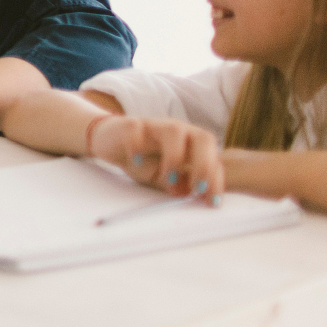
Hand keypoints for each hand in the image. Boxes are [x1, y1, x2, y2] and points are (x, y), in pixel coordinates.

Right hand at [92, 115, 223, 201]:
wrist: (110, 141)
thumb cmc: (142, 159)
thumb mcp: (165, 176)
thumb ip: (180, 183)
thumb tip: (193, 194)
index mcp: (191, 143)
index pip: (213, 158)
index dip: (216, 180)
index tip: (211, 202)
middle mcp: (178, 131)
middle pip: (203, 138)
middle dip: (204, 165)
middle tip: (197, 189)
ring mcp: (155, 125)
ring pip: (174, 131)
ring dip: (174, 158)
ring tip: (166, 179)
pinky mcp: (131, 124)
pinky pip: (137, 129)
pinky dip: (138, 146)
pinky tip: (135, 161)